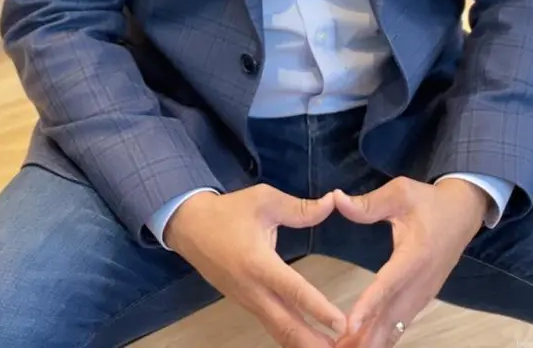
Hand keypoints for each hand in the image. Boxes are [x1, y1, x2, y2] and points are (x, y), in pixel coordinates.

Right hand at [165, 186, 347, 346]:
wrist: (190, 227)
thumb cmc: (229, 212)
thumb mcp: (264, 200)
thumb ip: (299, 208)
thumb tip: (333, 202)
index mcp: (259, 263)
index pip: (293, 291)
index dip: (318, 309)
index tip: (341, 323)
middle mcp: (254, 290)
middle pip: (286, 326)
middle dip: (313, 342)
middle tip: (342, 347)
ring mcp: (248, 301)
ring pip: (278, 332)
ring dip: (303, 344)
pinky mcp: (246, 304)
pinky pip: (271, 325)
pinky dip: (291, 337)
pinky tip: (307, 340)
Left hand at [332, 177, 488, 346]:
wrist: (463, 213)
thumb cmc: (429, 202)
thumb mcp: (400, 192)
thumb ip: (369, 203)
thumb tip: (336, 199)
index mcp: (415, 256)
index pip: (389, 284)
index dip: (369, 305)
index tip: (349, 324)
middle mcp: (420, 283)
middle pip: (390, 316)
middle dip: (365, 335)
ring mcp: (422, 295)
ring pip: (395, 327)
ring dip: (371, 341)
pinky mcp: (421, 300)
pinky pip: (400, 326)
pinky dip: (382, 339)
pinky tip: (363, 346)